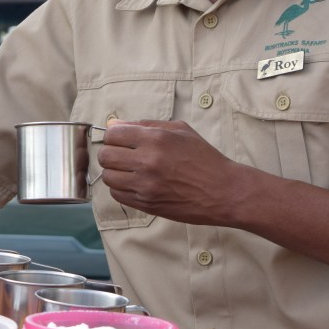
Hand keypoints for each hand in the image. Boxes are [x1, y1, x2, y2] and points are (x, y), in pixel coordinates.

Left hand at [98, 119, 242, 224]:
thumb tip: (115, 125)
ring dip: (115, 172)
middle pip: (106, 156)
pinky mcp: (146, 204)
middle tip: (123, 155)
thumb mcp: (180, 130)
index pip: (113, 134)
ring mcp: (145, 185)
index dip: (114, 136)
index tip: (121, 140)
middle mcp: (147, 161)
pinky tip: (134, 183)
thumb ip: (146, 125)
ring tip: (129, 170)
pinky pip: (117, 195)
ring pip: (108, 177)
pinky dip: (121, 188)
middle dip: (111, 153)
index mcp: (156, 139)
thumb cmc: (204, 158)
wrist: (223, 191)